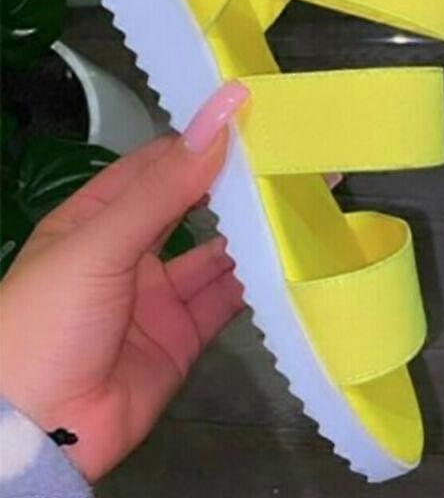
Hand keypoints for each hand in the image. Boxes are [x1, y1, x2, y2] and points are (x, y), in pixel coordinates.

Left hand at [0, 83, 248, 481]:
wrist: (36, 434)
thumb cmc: (48, 321)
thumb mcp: (99, 244)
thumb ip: (162, 188)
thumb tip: (217, 122)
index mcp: (97, 218)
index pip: (156, 167)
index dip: (200, 143)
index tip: (252, 123)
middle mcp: (130, 251)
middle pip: (190, 206)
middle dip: (232, 185)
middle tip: (287, 160)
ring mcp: (158, 296)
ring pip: (214, 253)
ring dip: (249, 233)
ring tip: (296, 205)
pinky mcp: (183, 337)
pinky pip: (224, 301)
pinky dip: (253, 283)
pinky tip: (284, 261)